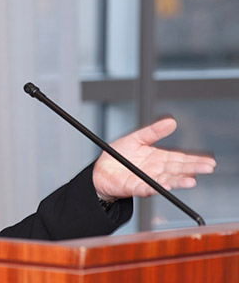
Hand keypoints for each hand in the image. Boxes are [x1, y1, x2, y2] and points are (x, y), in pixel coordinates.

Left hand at [92, 117, 215, 200]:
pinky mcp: (134, 187)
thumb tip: (171, 122)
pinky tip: (164, 187)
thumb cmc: (118, 155)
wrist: (100, 169)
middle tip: (207, 169)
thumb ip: (153, 132)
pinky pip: (145, 189)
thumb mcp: (136, 138)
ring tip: (190, 181)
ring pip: (165, 181)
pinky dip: (154, 188)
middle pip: (177, 170)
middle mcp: (156, 171)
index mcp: (158, 158)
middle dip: (192, 169)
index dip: (194, 160)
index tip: (209, 161)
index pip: (179, 159)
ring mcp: (146, 180)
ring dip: (178, 182)